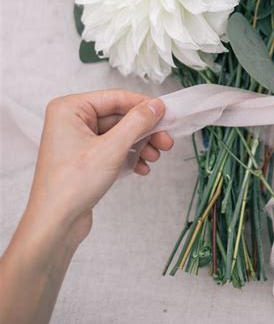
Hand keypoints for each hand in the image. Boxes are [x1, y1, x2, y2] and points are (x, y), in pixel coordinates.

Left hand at [26, 89, 172, 247]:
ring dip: (140, 144)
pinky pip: (113, 149)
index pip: (115, 98)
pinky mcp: (84, 158)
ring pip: (119, 134)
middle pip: (119, 116)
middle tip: (166, 140)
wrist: (55, 225)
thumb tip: (156, 105)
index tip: (167, 113)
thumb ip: (137, 123)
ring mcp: (78, 140)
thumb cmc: (71, 185)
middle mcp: (71, 120)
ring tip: (156, 157)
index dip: (144, 105)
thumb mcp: (111, 149)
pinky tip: (142, 168)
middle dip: (144, 130)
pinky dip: (129, 156)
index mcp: (70, 109)